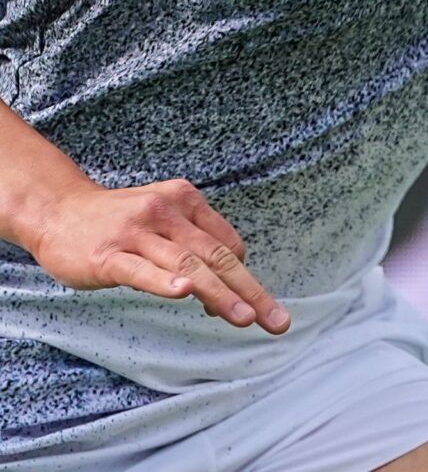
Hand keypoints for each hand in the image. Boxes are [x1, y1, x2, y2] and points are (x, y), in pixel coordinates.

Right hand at [27, 178, 289, 333]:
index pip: (226, 244)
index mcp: (186, 200)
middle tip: (276, 321)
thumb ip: (191, 244)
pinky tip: (184, 293)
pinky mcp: (108, 255)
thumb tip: (220, 289)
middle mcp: (166, 212)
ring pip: (187, 265)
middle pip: (217, 256)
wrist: (57, 209)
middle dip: (250, 290)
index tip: (249, 308)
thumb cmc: (117, 220)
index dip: (240, 279)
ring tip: (244, 318)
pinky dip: (164, 281)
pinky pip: (141, 270)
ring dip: (219, 294)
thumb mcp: (162, 217)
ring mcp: (137, 233)